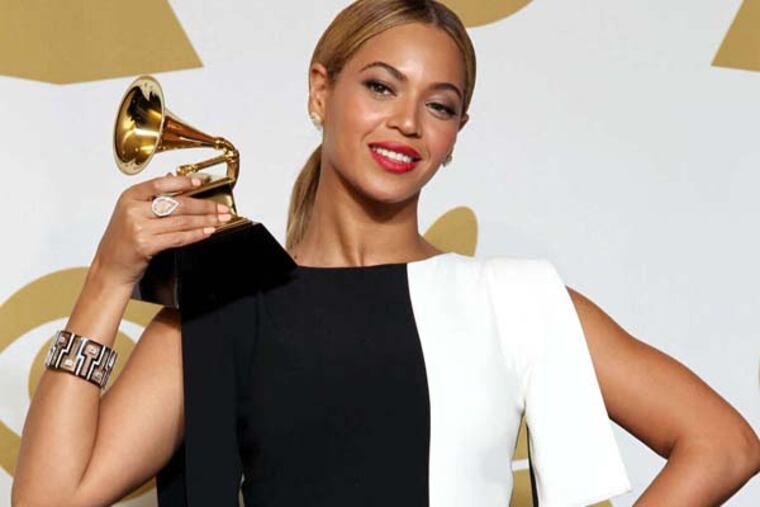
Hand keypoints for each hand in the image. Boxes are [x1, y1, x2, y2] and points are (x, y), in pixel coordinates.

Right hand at [92, 174, 230, 286]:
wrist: (109, 266)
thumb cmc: (122, 240)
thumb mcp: (130, 212)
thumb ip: (150, 196)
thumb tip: (173, 178)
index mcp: (130, 197)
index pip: (160, 184)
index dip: (183, 181)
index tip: (201, 183)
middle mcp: (133, 210)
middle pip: (177, 204)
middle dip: (204, 206)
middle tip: (222, 208)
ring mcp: (139, 228)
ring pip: (181, 221)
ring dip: (205, 221)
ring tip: (220, 220)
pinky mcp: (146, 245)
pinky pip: (178, 237)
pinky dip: (196, 234)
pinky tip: (207, 231)